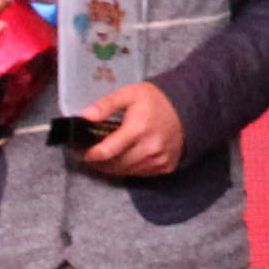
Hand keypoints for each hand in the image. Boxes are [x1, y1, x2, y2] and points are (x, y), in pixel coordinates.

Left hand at [70, 80, 186, 181]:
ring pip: (126, 172)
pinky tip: (123, 158)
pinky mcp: (164, 167)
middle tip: (89, 154)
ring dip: (112, 167)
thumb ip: (106, 104)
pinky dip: (128, 168)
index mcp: (138, 129)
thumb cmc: (156, 101)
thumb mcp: (129, 94)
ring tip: (104, 157)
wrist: (186, 109)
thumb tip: (86, 116)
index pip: (107, 151)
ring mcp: (158, 160)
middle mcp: (149, 148)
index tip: (82, 151)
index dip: (91, 154)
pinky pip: (140, 173)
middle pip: (115, 165)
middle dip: (98, 162)